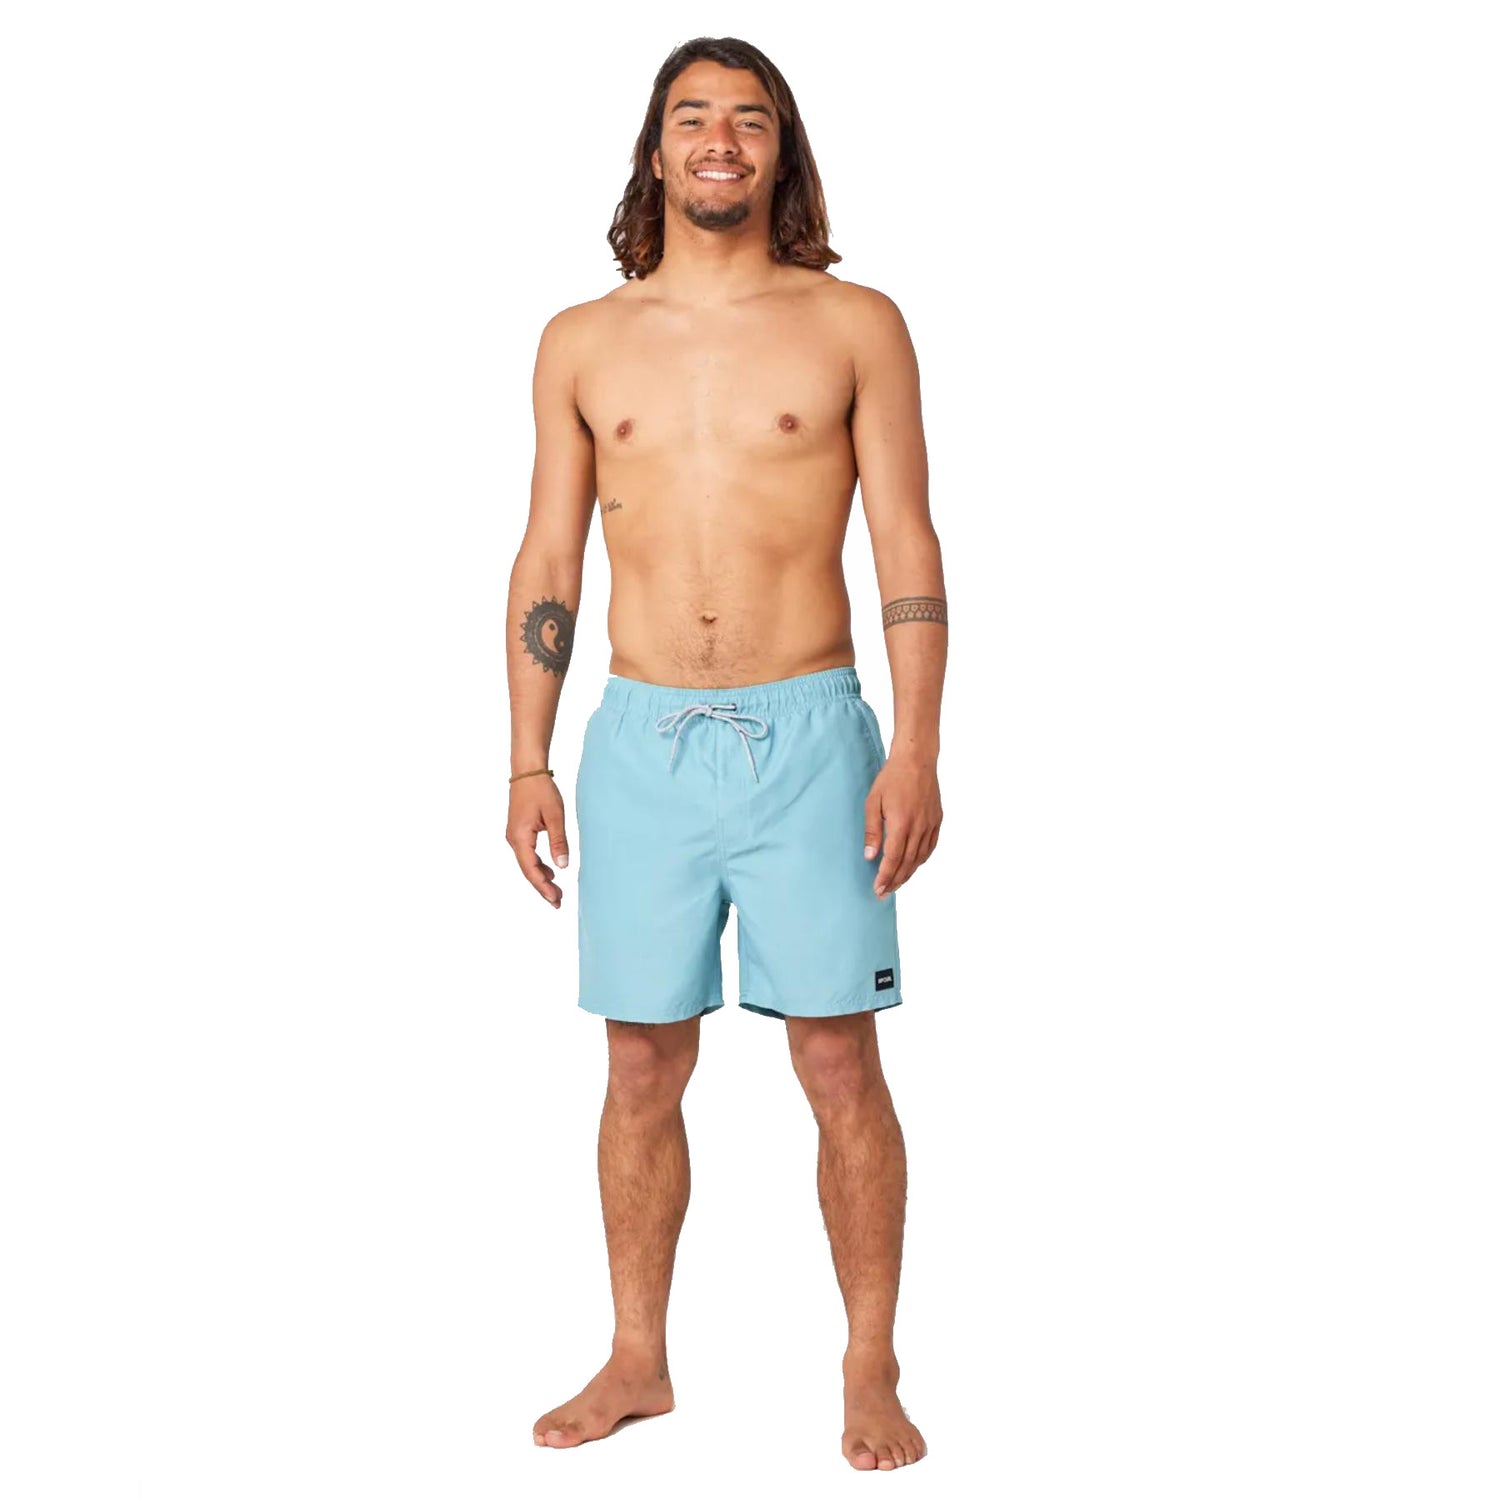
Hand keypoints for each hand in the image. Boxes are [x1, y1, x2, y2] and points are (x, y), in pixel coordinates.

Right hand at [507, 775, 569, 906]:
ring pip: (527, 864)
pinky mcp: (519, 832)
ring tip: (557, 892)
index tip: (555, 899)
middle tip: (558, 902)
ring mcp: (514, 836)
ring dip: (541, 878)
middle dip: (542, 887)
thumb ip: (559, 841)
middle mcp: (513, 840)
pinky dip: (538, 866)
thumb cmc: (541, 790)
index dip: (543, 887)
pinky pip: (528, 855)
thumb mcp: (555, 816)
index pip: (531, 870)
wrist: (527, 771)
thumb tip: (562, 866)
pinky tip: (550, 872)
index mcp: (520, 838)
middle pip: (527, 871)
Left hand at [864, 751, 941, 898]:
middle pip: (907, 863)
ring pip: (920, 858)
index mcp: (901, 824)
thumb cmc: (891, 778)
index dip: (885, 876)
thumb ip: (872, 830)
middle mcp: (919, 827)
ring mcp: (930, 824)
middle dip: (895, 880)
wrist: (916, 760)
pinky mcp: (938, 820)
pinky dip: (922, 860)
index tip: (878, 889)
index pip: (893, 859)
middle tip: (885, 892)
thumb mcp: (873, 802)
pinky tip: (913, 865)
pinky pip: (930, 847)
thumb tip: (870, 856)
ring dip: (908, 873)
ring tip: (897, 883)